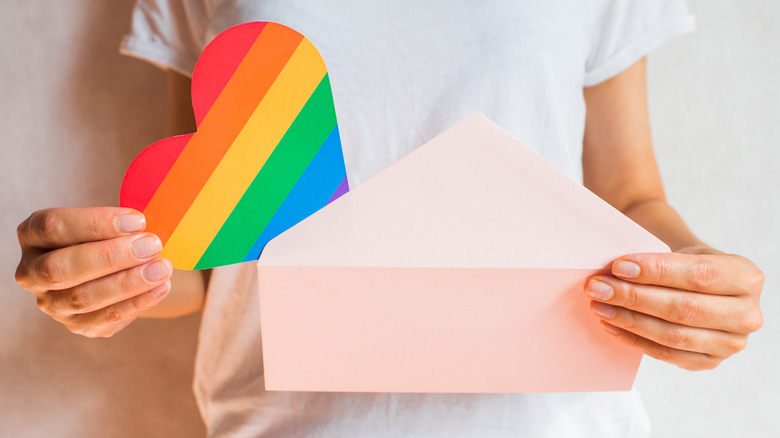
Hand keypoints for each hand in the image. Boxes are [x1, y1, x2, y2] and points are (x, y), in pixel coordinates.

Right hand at [15, 207, 172, 337]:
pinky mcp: (77, 325)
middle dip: (110, 256)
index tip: (138, 220)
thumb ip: (121, 222)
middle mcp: (32, 272)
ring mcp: (51, 303)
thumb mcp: (110, 222)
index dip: (96, 222)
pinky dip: (137, 302)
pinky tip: (161, 287)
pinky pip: (106, 318)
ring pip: (82, 297)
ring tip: (162, 268)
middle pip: (60, 267)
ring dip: (127, 282)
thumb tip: (145, 226)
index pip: (52, 226)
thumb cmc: (115, 236)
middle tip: (152, 245)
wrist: (124, 270)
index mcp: (33, 236)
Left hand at [584, 247, 763, 369]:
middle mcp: (746, 314)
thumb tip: (612, 272)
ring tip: (599, 306)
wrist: (703, 288)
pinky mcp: (709, 361)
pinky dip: (634, 339)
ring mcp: (731, 343)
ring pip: (673, 335)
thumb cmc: (689, 266)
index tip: (618, 266)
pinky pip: (666, 354)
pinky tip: (611, 325)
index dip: (656, 271)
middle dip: (634, 297)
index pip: (699, 275)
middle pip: (684, 308)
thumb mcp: (685, 252)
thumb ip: (659, 260)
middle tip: (597, 287)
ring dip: (629, 320)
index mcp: (746, 277)